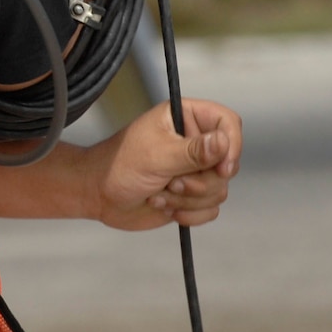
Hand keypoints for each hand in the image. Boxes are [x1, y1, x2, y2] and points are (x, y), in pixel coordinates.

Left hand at [83, 98, 240, 230]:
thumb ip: (192, 151)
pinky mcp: (192, 195)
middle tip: (172, 182)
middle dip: (200, 181)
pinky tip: (163, 206)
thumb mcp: (156, 156)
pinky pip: (211, 209)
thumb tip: (223, 141)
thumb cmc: (120, 166)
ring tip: (160, 193)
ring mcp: (195, 170)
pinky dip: (189, 213)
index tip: (222, 169)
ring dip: (188, 199)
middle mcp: (195, 141)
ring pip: (220, 190)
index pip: (227, 122)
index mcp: (186, 118)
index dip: (232, 145)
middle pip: (227, 163)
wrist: (99, 196)